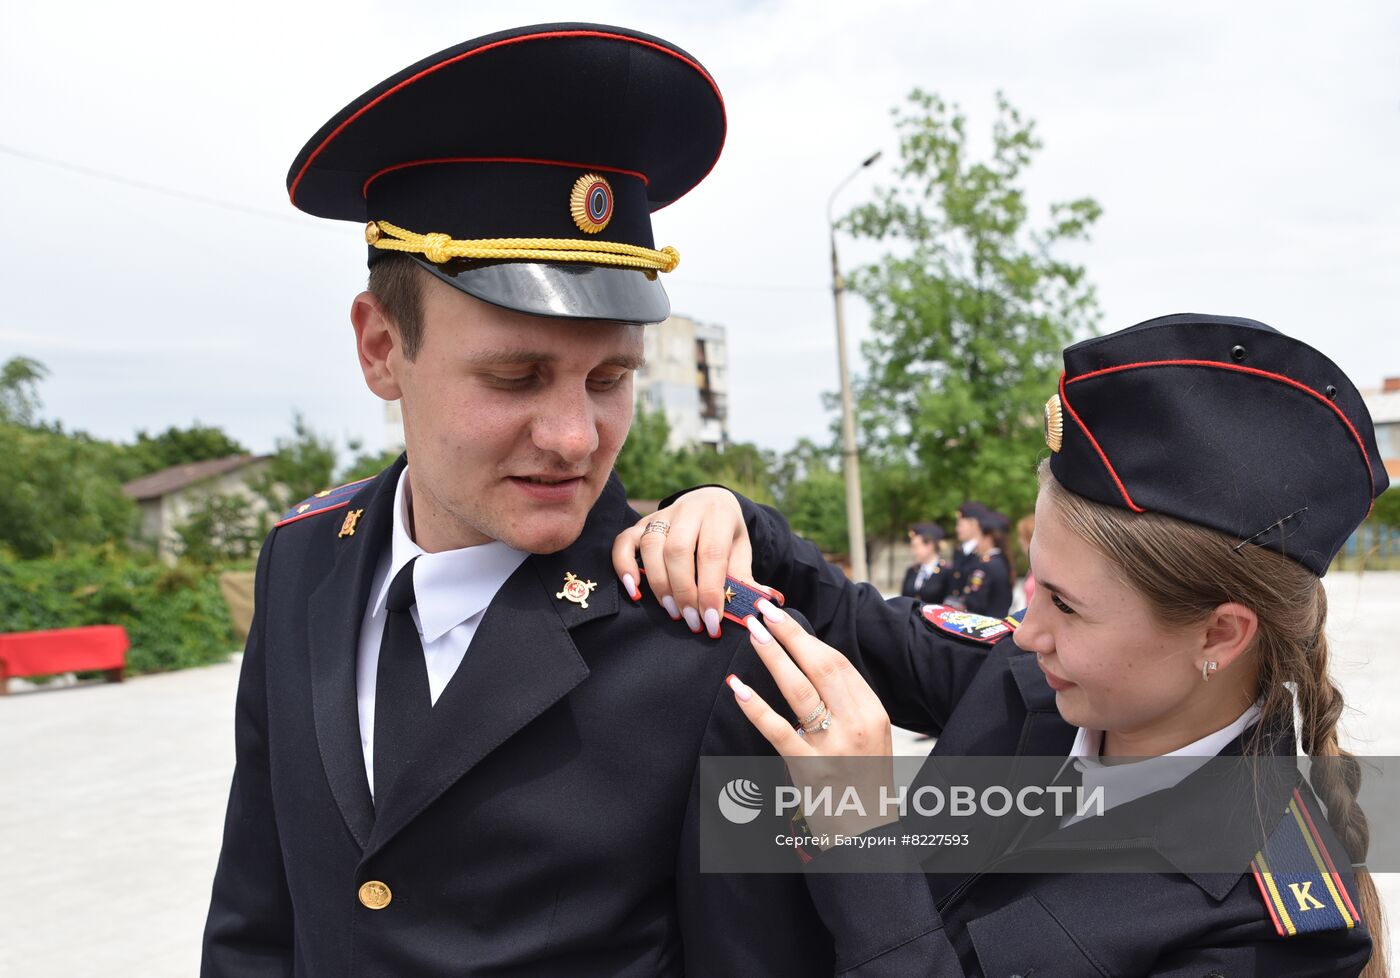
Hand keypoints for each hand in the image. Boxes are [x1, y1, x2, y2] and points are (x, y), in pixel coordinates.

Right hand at [612, 487, 752, 637]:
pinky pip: (624, 541)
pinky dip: (624, 566)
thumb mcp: (741, 550)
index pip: (711, 554)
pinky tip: (634, 591)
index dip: (710, 590)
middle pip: (678, 551)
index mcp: (718, 515)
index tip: (711, 621)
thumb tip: (757, 608)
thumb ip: (744, 578)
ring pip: (651, 546)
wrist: (711, 502)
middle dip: (684, 591)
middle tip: (692, 621)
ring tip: (673, 611)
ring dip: (659, 584)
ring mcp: (661, 515)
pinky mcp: (641, 523)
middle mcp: (687, 510)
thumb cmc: (726, 534)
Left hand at [727, 599, 895, 838]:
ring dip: (773, 657)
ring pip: (799, 691)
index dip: (809, 637)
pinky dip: (755, 707)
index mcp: (873, 713)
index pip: (839, 663)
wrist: (869, 839)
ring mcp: (833, 748)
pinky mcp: (809, 770)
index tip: (785, 618)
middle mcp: (857, 725)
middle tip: (764, 611)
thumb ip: (847, 705)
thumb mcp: (870, 738)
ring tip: (753, 633)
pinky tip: (737, 687)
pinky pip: (777, 731)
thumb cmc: (864, 785)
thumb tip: (811, 665)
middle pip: (821, 667)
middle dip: (790, 635)